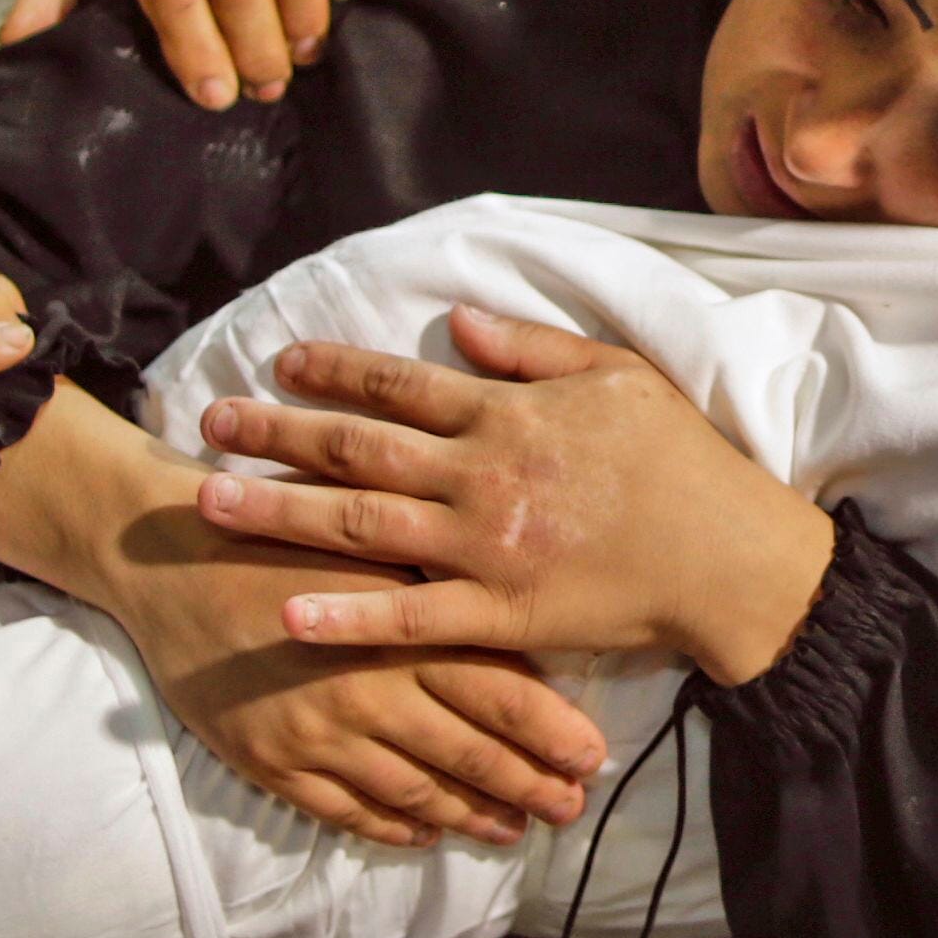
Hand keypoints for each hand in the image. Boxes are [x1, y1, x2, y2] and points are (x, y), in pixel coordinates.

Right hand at [0, 380, 602, 849]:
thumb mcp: (374, 535)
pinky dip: (390, 824)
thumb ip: (441, 576)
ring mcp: (318, 734)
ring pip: (413, 792)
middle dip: (529, 787)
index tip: (595, 759)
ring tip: (511, 828)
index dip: (554, 734)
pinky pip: (344, 809)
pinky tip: (423, 832)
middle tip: (570, 809)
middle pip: (469, 754)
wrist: (170, 552)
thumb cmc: (283, 526)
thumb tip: (519, 604)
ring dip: (468, 815)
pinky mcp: (271, 759)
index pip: (502, 695)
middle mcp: (369, 691)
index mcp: (403, 628)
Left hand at [192, 305, 840, 686]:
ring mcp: (483, 548)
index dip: (332, 371)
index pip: (399, 384)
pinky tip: (284, 609)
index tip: (279, 363)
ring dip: (279, 511)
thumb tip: (458, 320)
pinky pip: (406, 618)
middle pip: (356, 448)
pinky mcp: (497, 613)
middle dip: (276, 433)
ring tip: (209, 502)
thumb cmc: (681, 461)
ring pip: (360, 525)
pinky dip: (344, 615)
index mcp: (507, 415)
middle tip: (211, 423)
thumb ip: (531, 348)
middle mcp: (480, 475)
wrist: (728, 557)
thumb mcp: (616, 375)